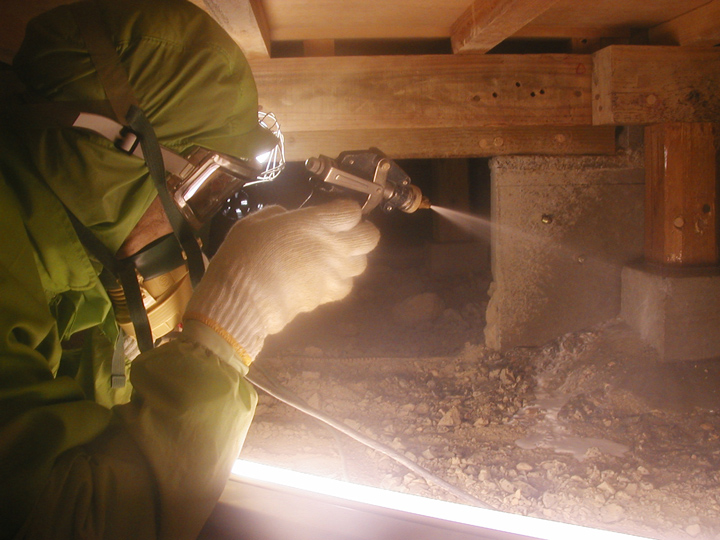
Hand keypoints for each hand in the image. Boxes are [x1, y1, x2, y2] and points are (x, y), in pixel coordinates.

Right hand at [183, 199, 379, 364]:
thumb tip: (285, 216)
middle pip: (369, 237)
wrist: (243, 298)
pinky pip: (346, 286)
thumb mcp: (253, 223)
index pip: (351, 212)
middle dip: (363, 233)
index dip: (347, 211)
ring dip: (352, 259)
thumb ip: (276, 215)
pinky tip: (324, 280)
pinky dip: (339, 282)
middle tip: (349, 233)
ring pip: (361, 264)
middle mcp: (331, 246)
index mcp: (315, 222)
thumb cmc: (244, 254)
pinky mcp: (328, 296)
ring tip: (335, 258)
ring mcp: (332, 273)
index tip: (337, 213)